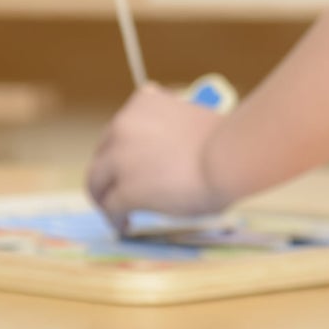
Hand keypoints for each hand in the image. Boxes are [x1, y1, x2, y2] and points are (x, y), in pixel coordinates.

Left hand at [86, 82, 229, 229]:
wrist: (231, 157)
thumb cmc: (226, 141)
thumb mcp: (188, 120)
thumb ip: (167, 131)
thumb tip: (166, 154)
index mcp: (143, 102)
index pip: (120, 127)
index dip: (121, 150)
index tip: (128, 166)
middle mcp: (123, 125)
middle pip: (102, 153)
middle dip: (108, 173)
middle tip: (115, 191)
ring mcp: (121, 158)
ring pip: (97, 180)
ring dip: (104, 197)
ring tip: (113, 212)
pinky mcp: (126, 188)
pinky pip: (110, 206)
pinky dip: (113, 218)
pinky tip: (123, 226)